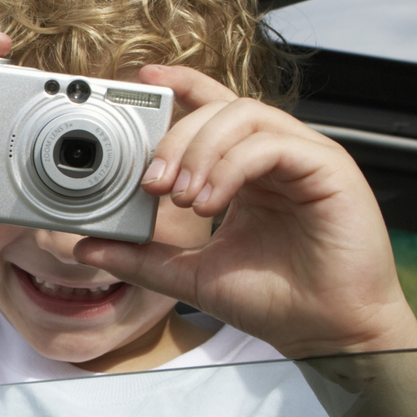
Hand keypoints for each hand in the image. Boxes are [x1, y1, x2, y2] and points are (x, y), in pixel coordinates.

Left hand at [71, 65, 416, 360]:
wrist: (330, 335)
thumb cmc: (276, 302)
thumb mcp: (190, 275)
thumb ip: (141, 257)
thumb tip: (87, 247)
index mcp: (248, 171)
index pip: (214, 109)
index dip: (180, 87)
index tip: (140, 82)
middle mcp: (277, 156)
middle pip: (221, 109)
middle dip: (176, 137)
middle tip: (152, 183)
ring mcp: (306, 158)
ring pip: (245, 116)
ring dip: (201, 150)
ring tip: (180, 197)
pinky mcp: (330, 168)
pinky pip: (272, 144)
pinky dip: (232, 167)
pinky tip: (210, 202)